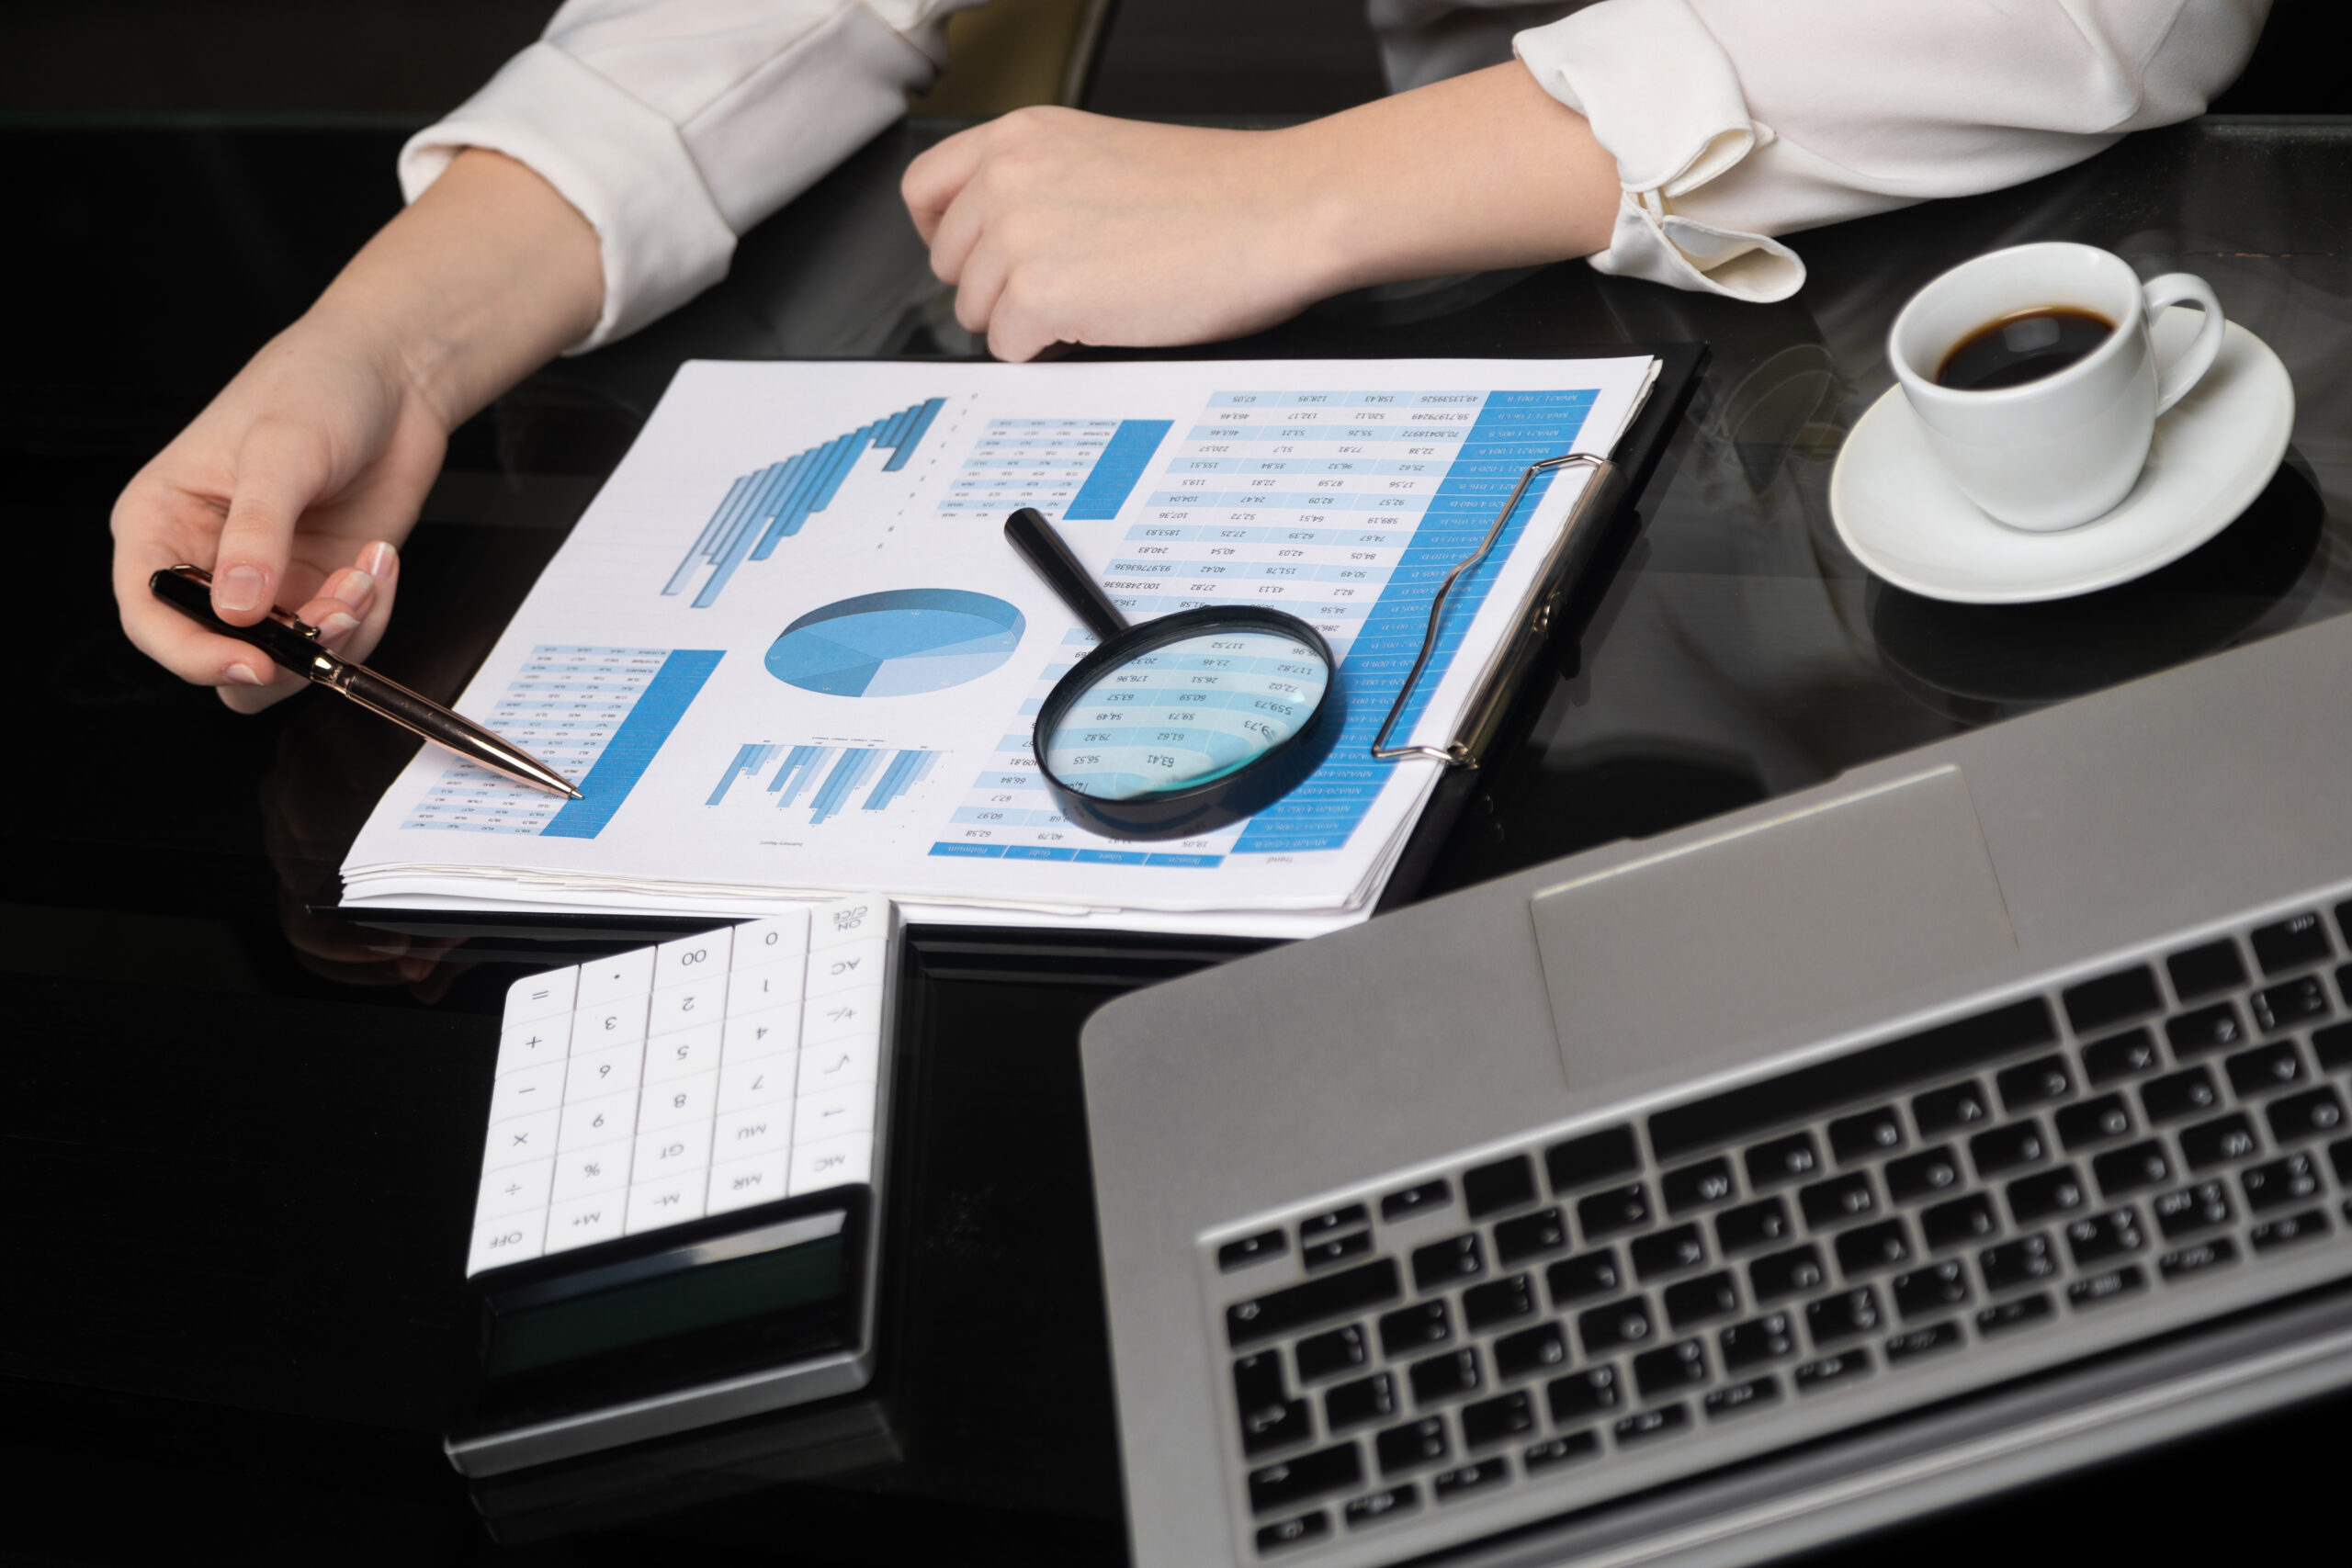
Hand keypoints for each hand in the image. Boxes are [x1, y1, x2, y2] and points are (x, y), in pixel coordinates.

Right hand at [111, 315, 433, 710]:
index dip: (192, 655)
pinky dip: (369, 615)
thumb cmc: (316, 387)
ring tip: (365, 573)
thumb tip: (236, 608)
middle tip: (336, 610)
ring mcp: (269, 582)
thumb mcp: (280, 451)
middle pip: (218, 655)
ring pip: (284, 661)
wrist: (393, 379)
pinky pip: (338, 640)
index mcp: (161, 523)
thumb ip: (257, 533)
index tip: (254, 664)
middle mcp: (207, 562)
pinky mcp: (321, 586)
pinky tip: (379, 561)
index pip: (150, 617)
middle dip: (285, 650)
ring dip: (336, 634)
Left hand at [902, 66, 1620, 362]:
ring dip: (1025, 323)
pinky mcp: (1037, 292)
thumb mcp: (1104, 157)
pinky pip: (1007, 349)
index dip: (949, 238)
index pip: (925, 190)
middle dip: (996, 288)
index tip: (975, 260)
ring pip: (975, 312)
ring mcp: (1016, 234)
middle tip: (1061, 292)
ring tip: (1094, 305)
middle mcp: (1006, 176)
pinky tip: (1100, 327)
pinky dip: (1048, 353)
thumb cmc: (1223, 194)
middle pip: (948, 263)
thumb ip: (1042, 184)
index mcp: (1022, 134)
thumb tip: (1008, 240)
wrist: (1282, 211)